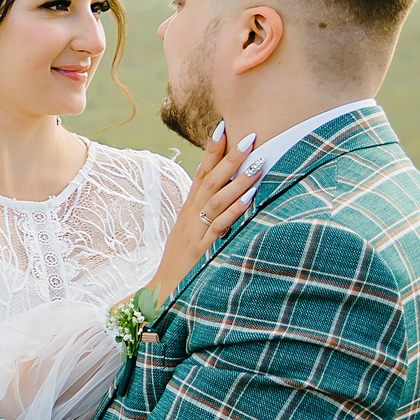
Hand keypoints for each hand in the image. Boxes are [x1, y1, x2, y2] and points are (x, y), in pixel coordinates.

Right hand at [150, 120, 259, 299]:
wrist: (162, 292)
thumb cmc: (180, 263)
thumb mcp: (190, 233)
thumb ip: (205, 213)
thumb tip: (224, 195)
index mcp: (188, 210)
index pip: (200, 173)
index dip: (212, 150)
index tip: (224, 127)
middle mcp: (190, 216)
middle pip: (210, 180)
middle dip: (230, 158)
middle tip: (249, 137)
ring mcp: (195, 232)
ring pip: (217, 200)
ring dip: (238, 180)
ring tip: (258, 162)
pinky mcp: (202, 250)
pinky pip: (220, 227)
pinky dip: (236, 211)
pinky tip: (251, 198)